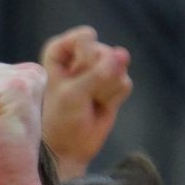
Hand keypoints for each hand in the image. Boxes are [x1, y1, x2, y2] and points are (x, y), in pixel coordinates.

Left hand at [40, 25, 131, 179]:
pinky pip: (126, 83)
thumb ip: (98, 73)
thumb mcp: (73, 94)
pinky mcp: (113, 84)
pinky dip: (114, 98)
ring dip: (105, 90)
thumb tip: (124, 54)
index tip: (74, 78)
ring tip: (89, 102)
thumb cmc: (59, 119)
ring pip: (119, 67)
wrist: (67, 147)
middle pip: (105, 52)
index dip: (85, 59)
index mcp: (60, 50)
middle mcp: (79, 54)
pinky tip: (100, 106)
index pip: (86, 36)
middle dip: (97, 78)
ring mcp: (98, 68)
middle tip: (81, 96)